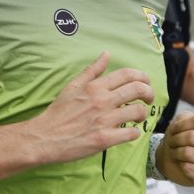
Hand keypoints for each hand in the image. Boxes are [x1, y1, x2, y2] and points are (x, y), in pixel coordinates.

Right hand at [34, 52, 155, 164]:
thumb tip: (106, 54)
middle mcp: (102, 101)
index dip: (143, 77)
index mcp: (95, 87)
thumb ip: (92, 70)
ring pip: (138, 112)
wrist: (45, 137)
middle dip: (149, 93)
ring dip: (142, 114)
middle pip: (138, 90)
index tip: (145, 83)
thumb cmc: (58, 112)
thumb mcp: (72, 86)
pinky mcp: (105, 139)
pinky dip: (134, 133)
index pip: (128, 74)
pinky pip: (131, 134)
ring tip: (137, 117)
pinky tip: (129, 132)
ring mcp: (105, 120)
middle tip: (149, 99)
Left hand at [158, 111, 193, 186]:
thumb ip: (186, 118)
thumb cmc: (178, 137)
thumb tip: (192, 127)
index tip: (175, 130)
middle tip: (173, 142)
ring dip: (176, 152)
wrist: (170, 157)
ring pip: (189, 153)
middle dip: (176, 139)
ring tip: (176, 152)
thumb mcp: (180, 121)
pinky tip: (183, 164)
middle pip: (192, 137)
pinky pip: (189, 168)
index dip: (179, 125)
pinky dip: (181, 165)